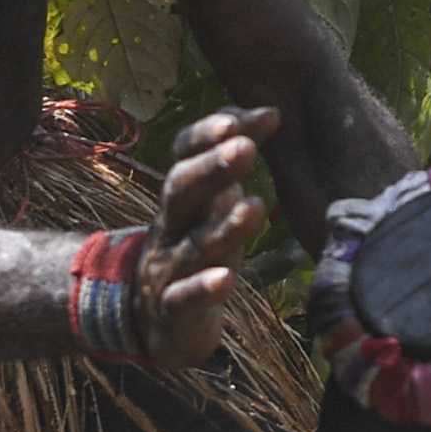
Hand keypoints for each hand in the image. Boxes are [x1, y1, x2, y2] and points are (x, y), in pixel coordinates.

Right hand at [142, 107, 282, 368]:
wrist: (158, 320)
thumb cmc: (197, 245)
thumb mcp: (217, 200)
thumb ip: (237, 155)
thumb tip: (272, 111)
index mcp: (184, 193)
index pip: (185, 153)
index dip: (207, 134)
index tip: (241, 121)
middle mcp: (172, 224)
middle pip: (181, 189)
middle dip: (211, 168)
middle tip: (245, 148)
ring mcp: (170, 267)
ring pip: (191, 244)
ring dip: (223, 227)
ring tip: (255, 207)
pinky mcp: (173, 309)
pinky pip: (185, 298)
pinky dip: (203, 288)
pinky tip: (225, 280)